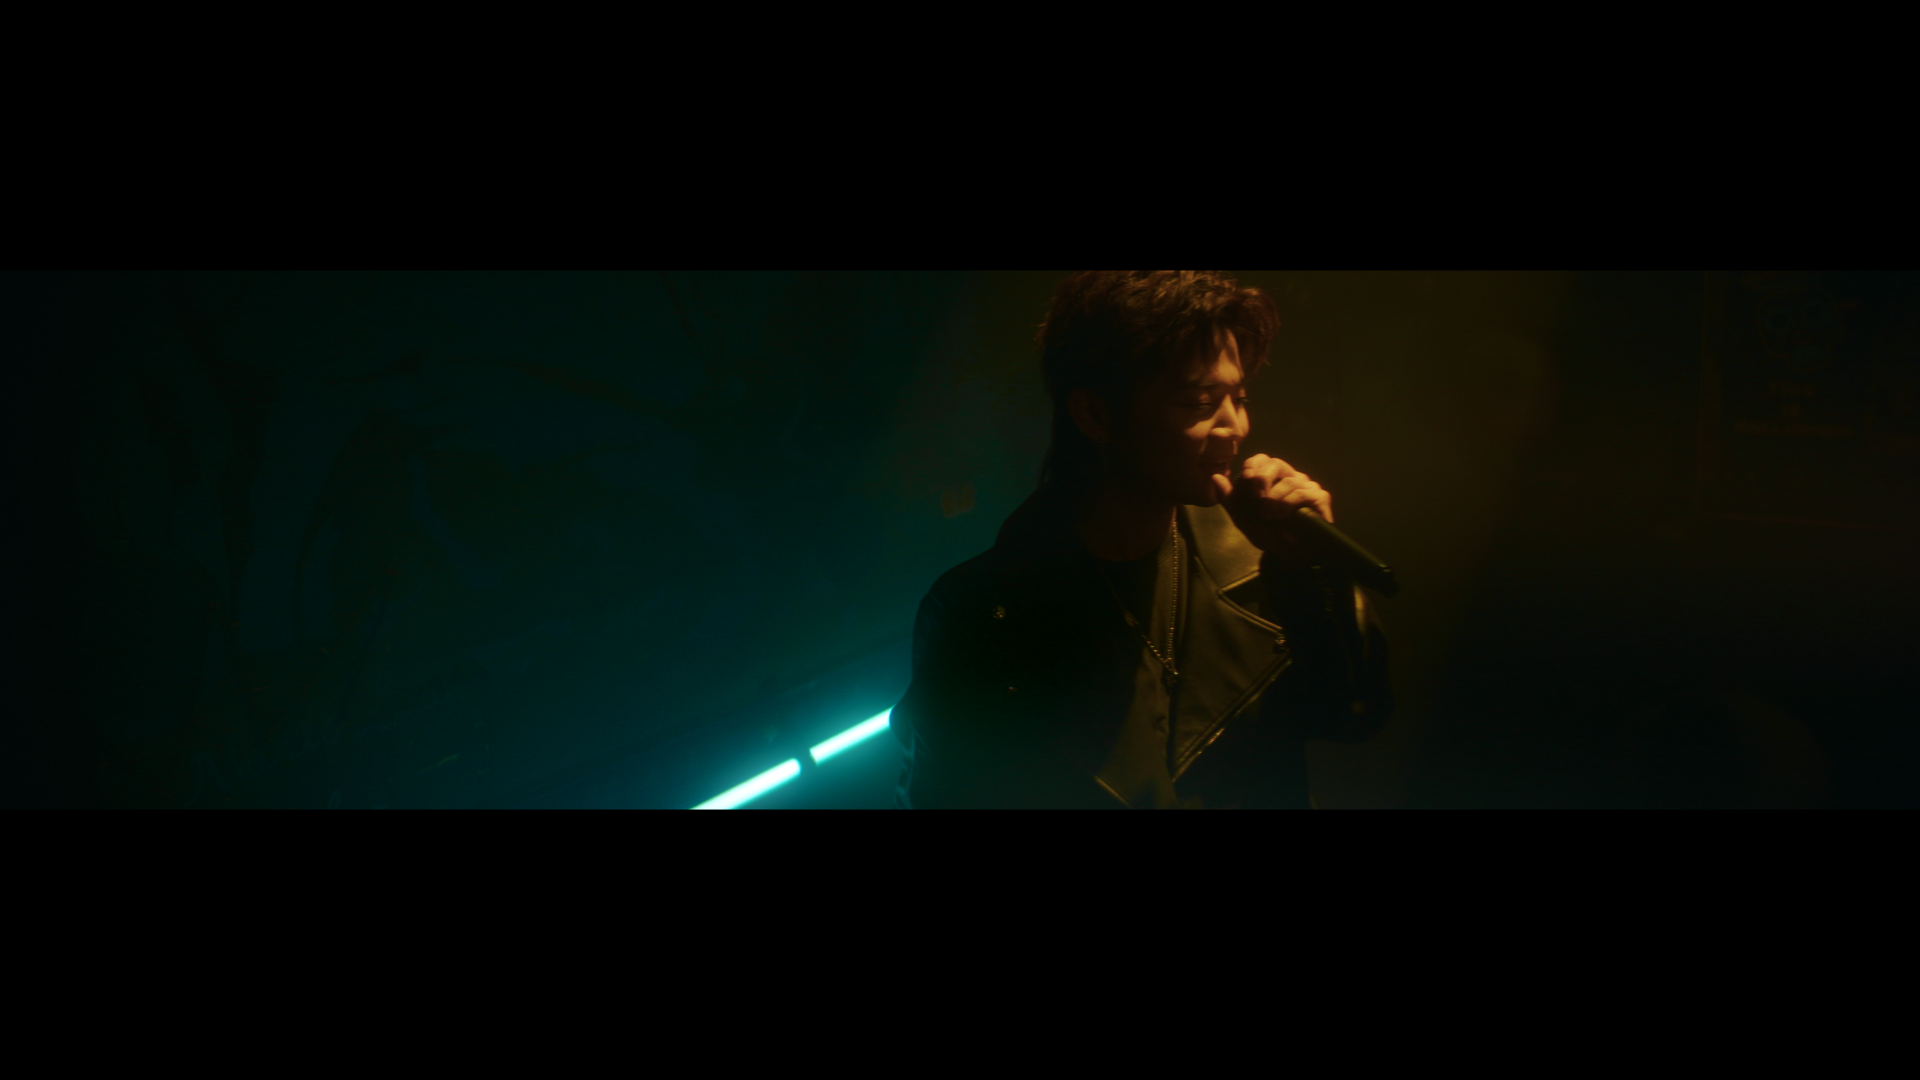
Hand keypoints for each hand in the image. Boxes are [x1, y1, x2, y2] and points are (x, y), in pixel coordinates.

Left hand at [1210, 455, 1333, 570]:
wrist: (1289, 557)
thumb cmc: (1269, 535)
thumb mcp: (1245, 519)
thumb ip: (1230, 499)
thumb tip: (1215, 477)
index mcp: (1272, 479)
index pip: (1262, 459)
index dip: (1253, 465)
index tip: (1247, 477)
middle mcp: (1291, 477)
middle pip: (1276, 463)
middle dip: (1263, 479)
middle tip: (1257, 498)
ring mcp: (1307, 486)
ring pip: (1290, 481)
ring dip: (1275, 499)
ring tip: (1269, 516)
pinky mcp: (1320, 498)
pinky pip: (1304, 493)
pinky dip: (1290, 504)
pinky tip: (1284, 517)